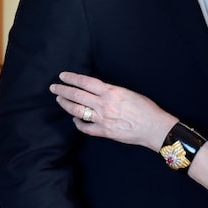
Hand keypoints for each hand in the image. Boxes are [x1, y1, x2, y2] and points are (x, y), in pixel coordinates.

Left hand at [50, 71, 175, 150]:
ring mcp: (102, 119)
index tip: (62, 76)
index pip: (85, 82)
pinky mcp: (104, 132)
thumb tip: (98, 90)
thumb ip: (111, 91)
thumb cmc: (146, 108)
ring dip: (66, 105)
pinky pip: (85, 127)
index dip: (71, 78)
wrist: (153, 127)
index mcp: (110, 92)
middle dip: (63, 91)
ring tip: (60, 100)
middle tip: (54, 88)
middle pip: (77, 95)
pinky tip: (75, 119)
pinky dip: (78, 123)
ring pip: (77, 110)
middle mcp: (103, 104)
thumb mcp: (128, 92)